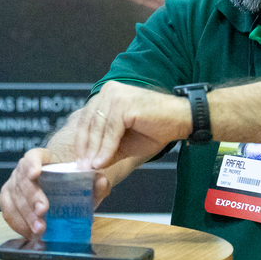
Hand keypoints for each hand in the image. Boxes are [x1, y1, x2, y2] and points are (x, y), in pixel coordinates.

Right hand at [0, 147, 114, 238]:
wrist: (63, 192)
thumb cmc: (72, 183)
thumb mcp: (87, 183)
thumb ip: (95, 182)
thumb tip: (100, 181)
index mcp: (43, 159)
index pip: (33, 156)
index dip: (32, 164)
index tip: (36, 173)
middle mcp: (24, 170)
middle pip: (22, 180)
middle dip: (31, 197)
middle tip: (42, 211)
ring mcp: (14, 185)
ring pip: (12, 197)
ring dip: (25, 214)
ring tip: (39, 228)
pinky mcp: (9, 200)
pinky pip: (7, 211)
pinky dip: (17, 223)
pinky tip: (29, 232)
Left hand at [72, 81, 188, 168]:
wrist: (181, 120)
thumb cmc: (156, 128)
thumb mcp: (125, 142)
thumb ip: (107, 149)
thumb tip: (90, 165)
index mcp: (106, 95)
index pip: (87, 119)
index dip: (81, 141)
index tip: (78, 161)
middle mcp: (108, 91)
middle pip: (89, 123)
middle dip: (85, 148)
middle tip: (81, 168)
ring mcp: (116, 95)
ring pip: (98, 128)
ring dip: (94, 151)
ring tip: (91, 168)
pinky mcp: (125, 104)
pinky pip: (111, 131)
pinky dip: (106, 148)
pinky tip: (102, 162)